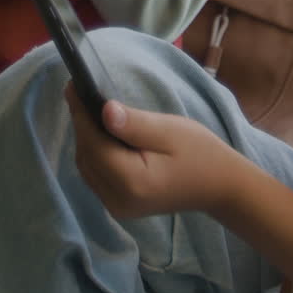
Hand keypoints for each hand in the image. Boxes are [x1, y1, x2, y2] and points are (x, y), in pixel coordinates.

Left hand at [67, 86, 235, 218]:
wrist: (219, 185)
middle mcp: (118, 201)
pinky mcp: (121, 205)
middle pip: (87, 157)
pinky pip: (97, 175)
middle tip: (79, 91)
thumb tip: (103, 110)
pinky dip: (95, 152)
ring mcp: (118, 207)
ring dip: (86, 138)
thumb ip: (134, 123)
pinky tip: (101, 132)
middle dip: (81, 125)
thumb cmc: (199, 153)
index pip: (94, 145)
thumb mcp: (169, 131)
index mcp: (131, 182)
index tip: (72, 85)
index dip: (80, 115)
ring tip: (87, 107)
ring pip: (88, 167)